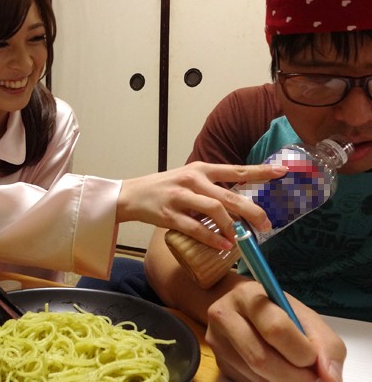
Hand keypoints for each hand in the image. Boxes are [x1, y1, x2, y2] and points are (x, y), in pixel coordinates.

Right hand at [116, 161, 287, 249]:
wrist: (131, 195)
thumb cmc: (164, 188)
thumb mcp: (188, 180)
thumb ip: (211, 188)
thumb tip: (240, 205)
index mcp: (201, 169)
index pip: (235, 170)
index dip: (260, 172)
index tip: (282, 172)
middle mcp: (192, 180)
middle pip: (229, 195)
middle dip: (252, 211)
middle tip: (266, 225)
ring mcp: (180, 197)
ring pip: (214, 210)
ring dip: (232, 226)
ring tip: (241, 238)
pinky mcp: (169, 215)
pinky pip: (195, 228)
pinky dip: (212, 238)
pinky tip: (223, 245)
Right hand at [206, 281, 345, 381]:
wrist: (242, 307)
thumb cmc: (278, 311)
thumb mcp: (305, 317)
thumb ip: (325, 345)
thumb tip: (331, 379)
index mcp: (248, 295)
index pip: (276, 329)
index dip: (302, 353)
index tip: (314, 359)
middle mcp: (223, 314)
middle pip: (260, 358)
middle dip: (294, 377)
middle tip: (310, 377)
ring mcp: (215, 338)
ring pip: (254, 375)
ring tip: (293, 371)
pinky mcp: (216, 359)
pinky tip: (274, 372)